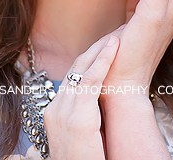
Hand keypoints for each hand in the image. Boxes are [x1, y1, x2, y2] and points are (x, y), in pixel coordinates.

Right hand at [43, 25, 124, 159]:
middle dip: (95, 50)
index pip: (72, 77)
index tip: (106, 47)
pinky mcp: (78, 116)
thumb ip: (85, 119)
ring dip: (101, 50)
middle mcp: (55, 109)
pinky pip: (91, 80)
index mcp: (54, 113)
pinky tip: (114, 48)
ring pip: (82, 69)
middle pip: (75, 69)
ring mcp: (64, 112)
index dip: (90, 60)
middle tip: (114, 34)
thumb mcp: (82, 137)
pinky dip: (103, 61)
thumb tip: (97, 110)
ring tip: (117, 35)